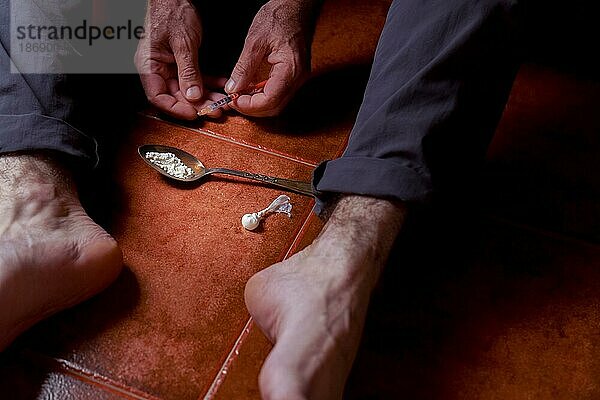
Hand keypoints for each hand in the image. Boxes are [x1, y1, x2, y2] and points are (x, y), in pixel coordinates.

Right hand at [135, 0, 225, 118]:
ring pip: (188, 89)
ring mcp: (170, 66)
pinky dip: (209, 82)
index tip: (193, 113)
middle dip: (197, 104)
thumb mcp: (182, 42)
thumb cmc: (170, 11)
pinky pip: (195, 77)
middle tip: (215, 110)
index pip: (158, 97)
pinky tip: (221, 86)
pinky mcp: (181, 62)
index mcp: (149, 65)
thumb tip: (193, 95)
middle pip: (176, 95)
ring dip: (206, 96)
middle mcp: (158, 68)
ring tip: (222, 102)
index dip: (175, 108)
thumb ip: (188, 71)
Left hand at [225, 0, 320, 116]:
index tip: (233, 100)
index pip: (269, 101)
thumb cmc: (279, 17)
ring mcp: (298, 78)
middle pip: (274, 107)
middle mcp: (298, 78)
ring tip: (240, 95)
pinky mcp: (295, 75)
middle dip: (252, 108)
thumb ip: (244, 68)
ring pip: (277, 103)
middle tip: (234, 101)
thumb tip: (233, 88)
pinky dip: (264, 95)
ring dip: (257, 104)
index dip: (249, 105)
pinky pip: (279, 93)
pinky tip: (251, 89)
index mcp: (290, 70)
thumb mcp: (255, 41)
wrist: (296, 6)